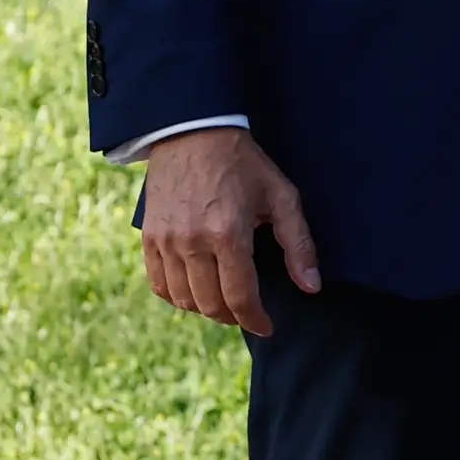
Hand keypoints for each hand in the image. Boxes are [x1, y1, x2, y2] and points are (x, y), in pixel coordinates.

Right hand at [141, 127, 319, 336]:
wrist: (191, 131)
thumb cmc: (243, 163)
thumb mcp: (282, 196)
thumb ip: (298, 244)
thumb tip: (311, 286)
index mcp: (228, 234)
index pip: (240, 298)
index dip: (256, 321)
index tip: (267, 327)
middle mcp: (192, 242)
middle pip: (210, 304)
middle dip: (233, 317)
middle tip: (248, 312)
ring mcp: (165, 240)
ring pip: (183, 299)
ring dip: (205, 308)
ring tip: (224, 301)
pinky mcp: (148, 236)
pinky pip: (158, 284)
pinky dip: (177, 296)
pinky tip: (195, 291)